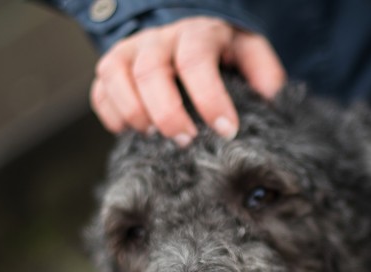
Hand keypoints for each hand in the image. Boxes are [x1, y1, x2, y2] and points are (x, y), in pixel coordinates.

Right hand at [91, 16, 285, 143]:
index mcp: (197, 33)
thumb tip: (271, 98)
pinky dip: (110, 114)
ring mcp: (130, 50)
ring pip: (115, 75)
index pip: (197, 61)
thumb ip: (264, 71)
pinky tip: (130, 133)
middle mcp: (158, 38)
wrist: (187, 32)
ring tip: (155, 138)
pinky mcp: (111, 67)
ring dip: (133, 112)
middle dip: (167, 112)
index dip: (210, 98)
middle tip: (186, 141)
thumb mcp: (249, 51)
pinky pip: (99, 90)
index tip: (227, 130)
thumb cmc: (223, 49)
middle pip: (150, 71)